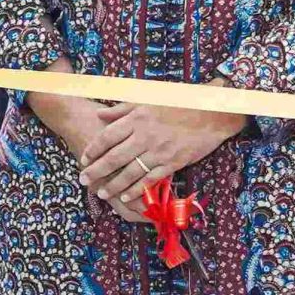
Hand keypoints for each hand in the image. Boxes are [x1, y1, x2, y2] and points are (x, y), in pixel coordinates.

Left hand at [78, 101, 248, 212]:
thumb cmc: (180, 101)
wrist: (211, 112)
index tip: (84, 158)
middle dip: (97, 171)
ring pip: (130, 172)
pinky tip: (126, 197)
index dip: (94, 149)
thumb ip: (123, 107)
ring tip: (101, 193)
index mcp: (137, 118)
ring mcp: (159, 151)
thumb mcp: (148, 97)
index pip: (108, 136)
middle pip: (114, 157)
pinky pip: (150, 180)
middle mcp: (145, 136)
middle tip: (83, 179)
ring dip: (114, 185)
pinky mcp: (172, 163)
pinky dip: (136, 190)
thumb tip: (100, 114)